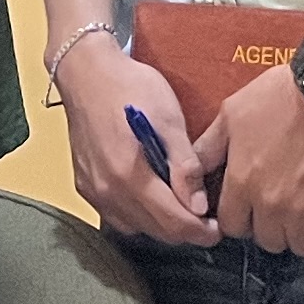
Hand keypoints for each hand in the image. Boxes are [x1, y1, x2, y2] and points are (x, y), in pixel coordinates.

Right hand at [56, 35, 217, 247]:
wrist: (85, 72)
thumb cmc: (130, 88)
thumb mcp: (169, 120)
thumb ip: (184, 166)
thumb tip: (199, 205)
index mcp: (132, 175)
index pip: (175, 223)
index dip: (203, 231)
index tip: (219, 226)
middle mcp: (108, 190)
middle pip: (157, 232)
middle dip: (186, 230)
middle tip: (206, 215)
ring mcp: (93, 190)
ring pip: (137, 228)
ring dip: (162, 225)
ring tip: (179, 205)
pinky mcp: (84, 185)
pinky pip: (117, 217)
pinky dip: (139, 217)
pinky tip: (150, 198)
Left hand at [193, 64, 303, 257]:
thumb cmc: (281, 95)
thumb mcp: (232, 114)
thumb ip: (208, 148)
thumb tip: (190, 173)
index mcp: (241, 181)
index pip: (231, 227)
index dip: (241, 219)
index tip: (252, 209)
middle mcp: (270, 202)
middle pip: (267, 241)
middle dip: (272, 228)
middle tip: (284, 208)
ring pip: (301, 247)